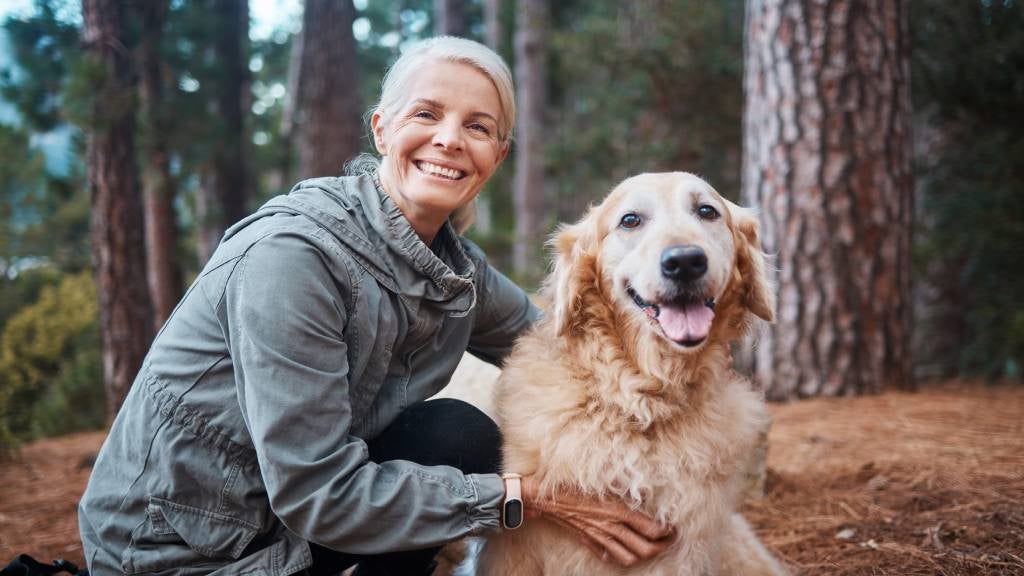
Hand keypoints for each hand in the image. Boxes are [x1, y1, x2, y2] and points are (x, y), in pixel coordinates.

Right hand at [519, 475, 674, 566]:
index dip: (666, 532)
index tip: (672, 527)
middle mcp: (611, 527)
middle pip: (645, 548)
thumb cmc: (572, 482)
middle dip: (661, 546)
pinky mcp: (589, 541)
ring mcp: (600, 537)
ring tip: (651, 547)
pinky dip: (621, 558)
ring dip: (644, 555)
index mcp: (617, 510)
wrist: (546, 496)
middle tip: (668, 540)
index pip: (651, 529)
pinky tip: (626, 552)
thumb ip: (624, 484)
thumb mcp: (602, 478)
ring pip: (629, 557)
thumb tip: (642, 486)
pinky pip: (609, 557)